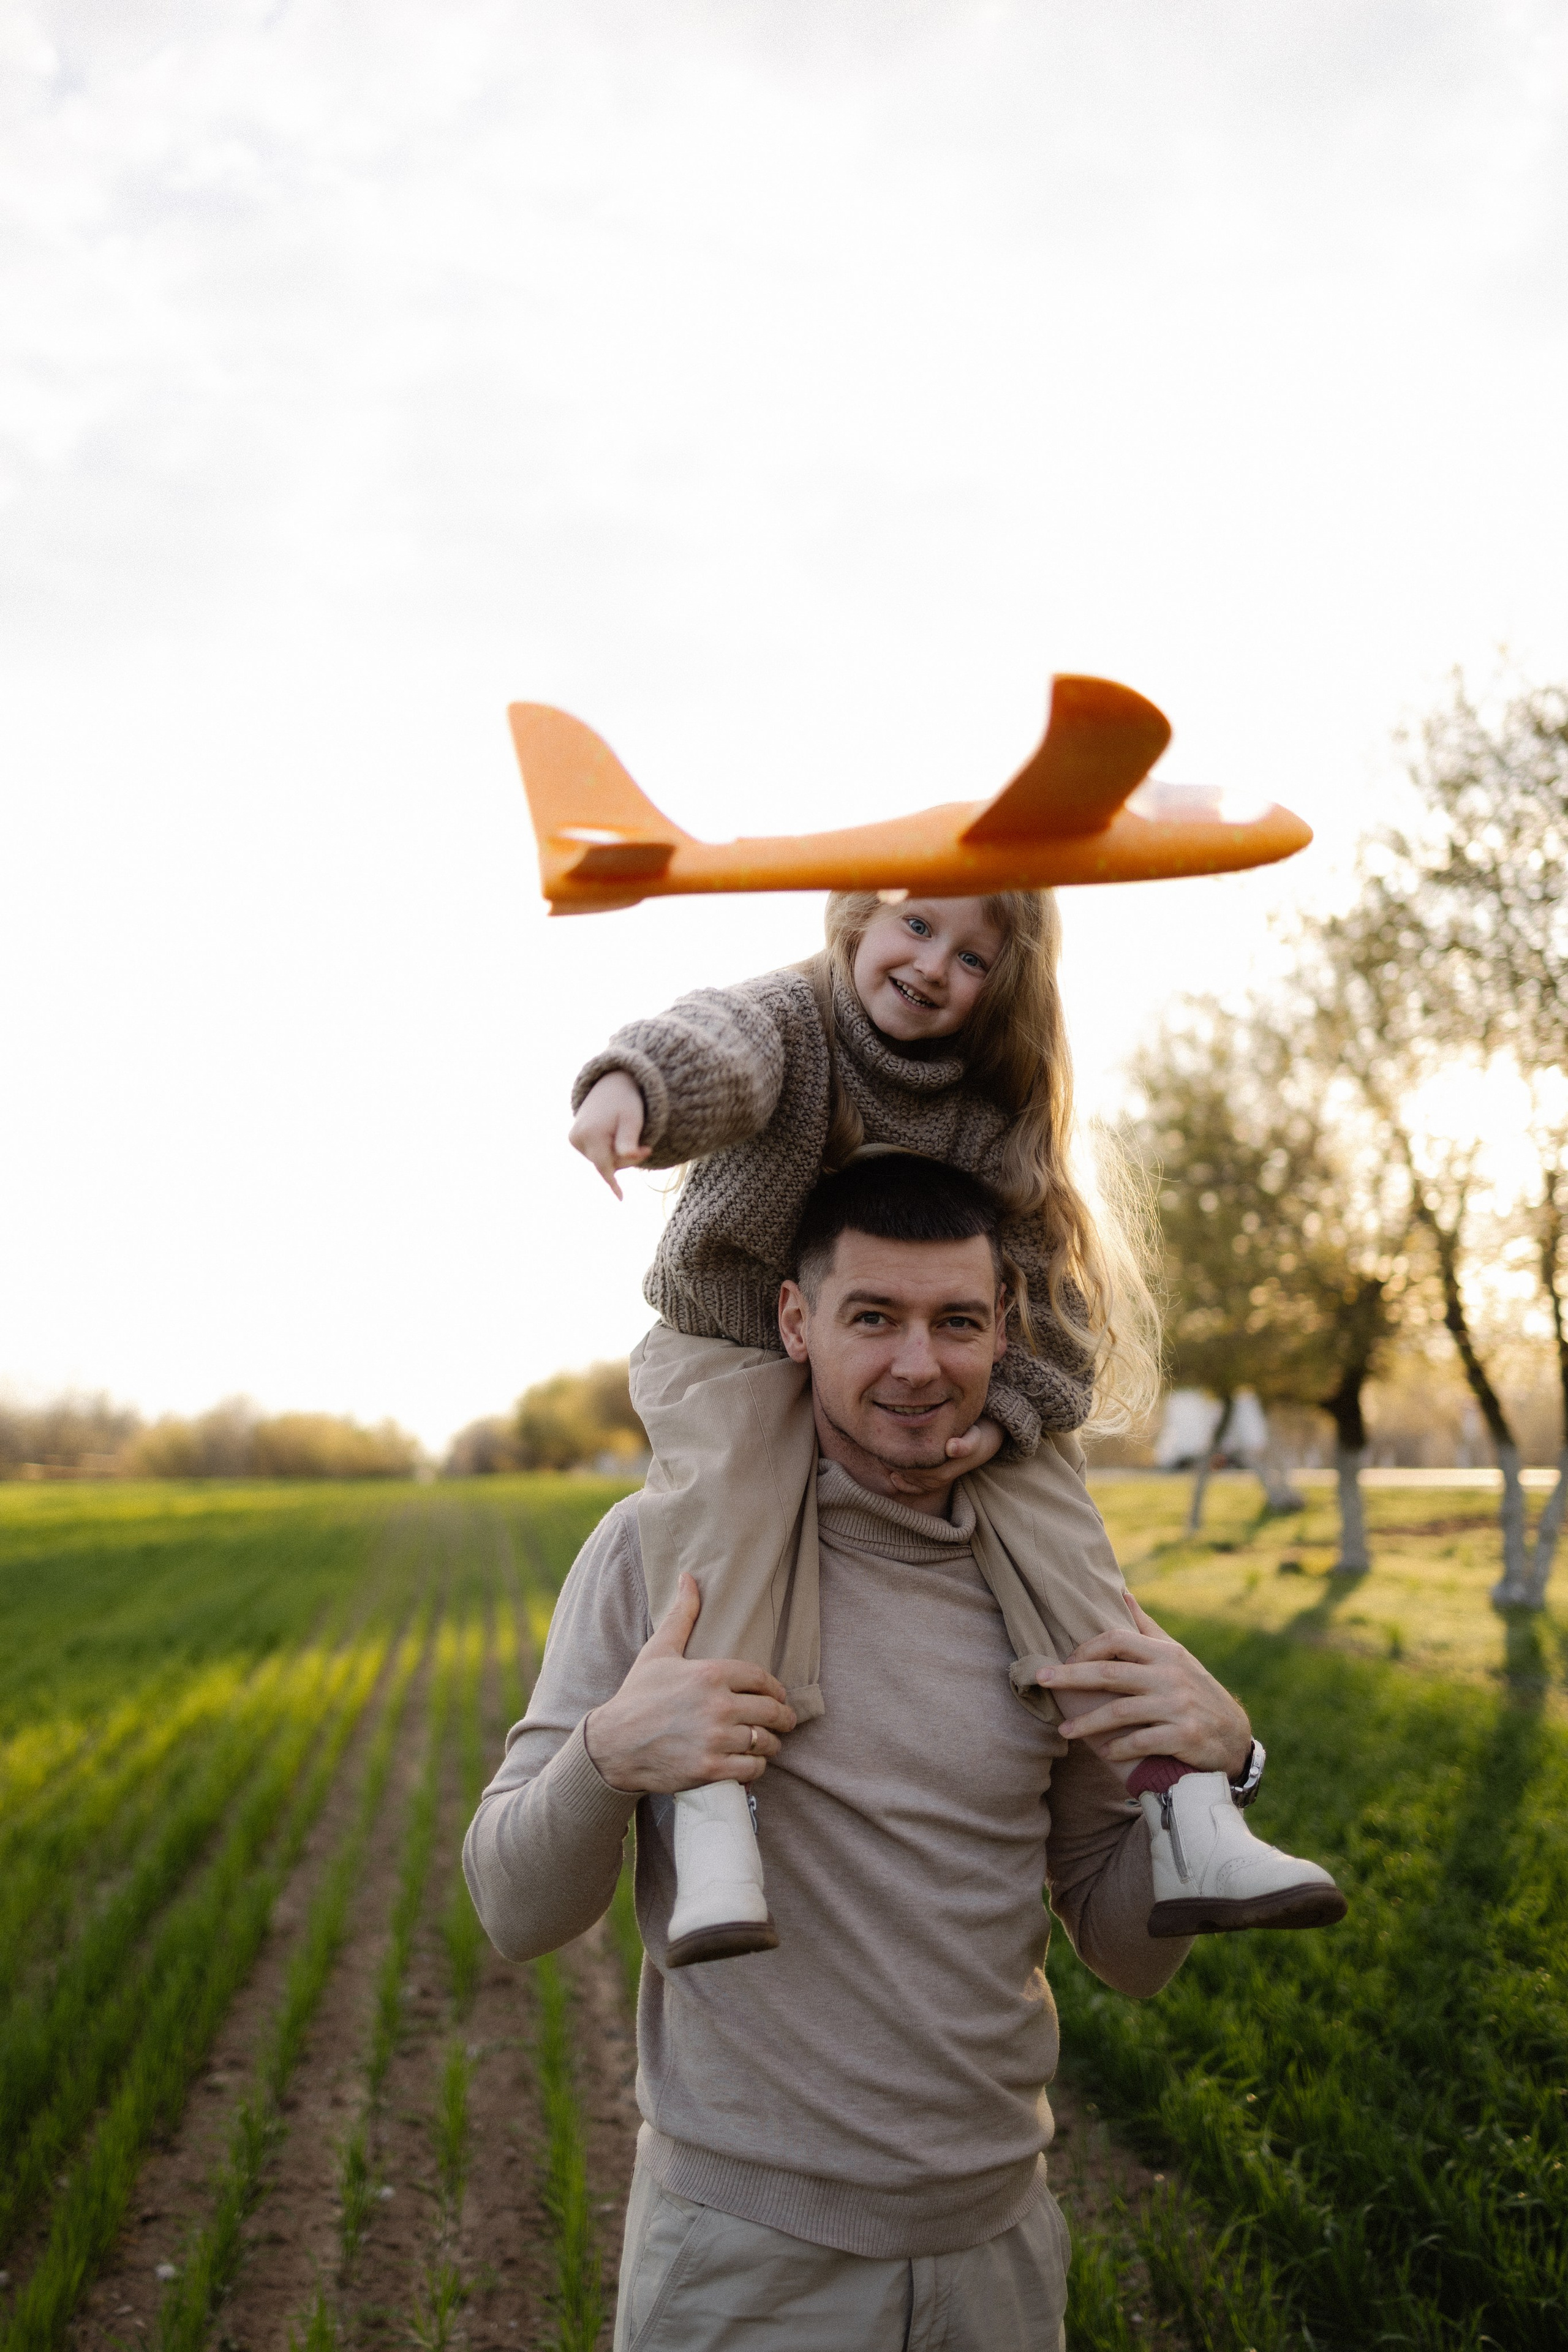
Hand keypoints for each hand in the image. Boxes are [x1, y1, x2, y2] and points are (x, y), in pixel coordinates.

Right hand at [569, 1071, 650, 1198]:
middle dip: (626, 1159)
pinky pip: (595, 1154)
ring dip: (617, 1154)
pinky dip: (608, 1150)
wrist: (610, 1084)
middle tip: (646, 1146)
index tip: (621, 1198)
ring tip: (626, 1134)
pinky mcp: (574, 1138)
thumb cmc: (626, 1101)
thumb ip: (629, 1140)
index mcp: (591, 1134)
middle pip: (606, 1164)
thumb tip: (629, 1157)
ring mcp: (574, 1138)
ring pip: (601, 1160)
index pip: (604, 1165)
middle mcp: (577, 1138)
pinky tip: (614, 1136)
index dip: (613, 1183)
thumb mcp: (633, 1119)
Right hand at [584, 1573, 796, 1793]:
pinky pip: (751, 1769)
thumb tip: (688, 1578)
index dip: (776, 1689)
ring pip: (765, 1741)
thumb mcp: (658, 1651)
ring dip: (771, 1743)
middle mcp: (717, 1705)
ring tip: (768, 1743)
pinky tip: (750, 1763)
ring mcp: (715, 1739)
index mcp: (710, 1674)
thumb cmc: (637, 1696)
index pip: (762, 1678)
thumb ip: (681, 1615)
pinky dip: (756, 1767)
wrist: (612, 1745)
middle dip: (783, 1717)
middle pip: (771, 1711)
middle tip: (786, 1722)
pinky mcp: (710, 1769)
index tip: (779, 1696)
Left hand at [882, 1412, 1001, 1499]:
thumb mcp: (974, 1438)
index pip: (912, 1467)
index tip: (886, 1444)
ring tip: (884, 1456)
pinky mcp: (933, 1484)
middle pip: (906, 1472)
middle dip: (892, 1462)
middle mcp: (938, 1479)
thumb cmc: (973, 1437)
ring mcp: (935, 1483)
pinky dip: (902, 1483)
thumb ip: (965, 1444)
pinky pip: (913, 1487)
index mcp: (943, 1469)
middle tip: (880, 1448)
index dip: (897, 1457)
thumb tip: (951, 1448)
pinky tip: (894, 1476)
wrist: (982, 1446)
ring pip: (907, 1479)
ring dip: (895, 1469)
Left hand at [1038, 1595, 1251, 1776]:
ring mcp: (1178, 1707)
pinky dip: (1118, 1748)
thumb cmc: (1196, 1691)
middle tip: (1041, 1680)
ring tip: (1063, 1730)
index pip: (1118, 1639)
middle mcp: (1171, 1676)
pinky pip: (1141, 1741)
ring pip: (1121, 1711)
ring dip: (1087, 1722)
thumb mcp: (1177, 1655)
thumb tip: (1121, 1591)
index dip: (1087, 1648)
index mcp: (1166, 1653)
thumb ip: (1146, 1628)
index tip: (1064, 1660)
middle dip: (1072, 1677)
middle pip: (1111, 1673)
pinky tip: (1102, 1753)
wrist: (1235, 1736)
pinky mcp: (1184, 1736)